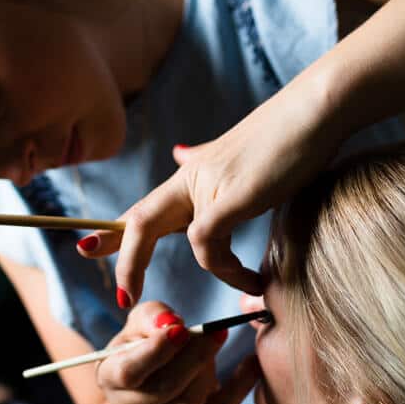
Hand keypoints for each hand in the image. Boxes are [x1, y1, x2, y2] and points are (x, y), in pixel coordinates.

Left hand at [78, 82, 340, 304]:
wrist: (317, 107)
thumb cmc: (290, 134)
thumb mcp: (239, 155)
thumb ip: (209, 168)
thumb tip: (181, 154)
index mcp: (194, 171)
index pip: (146, 205)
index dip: (115, 231)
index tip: (87, 247)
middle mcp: (194, 175)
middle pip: (141, 220)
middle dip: (125, 258)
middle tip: (121, 296)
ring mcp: (210, 183)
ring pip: (180, 237)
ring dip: (210, 272)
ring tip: (250, 286)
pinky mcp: (231, 194)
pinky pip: (207, 244)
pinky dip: (226, 268)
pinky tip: (254, 278)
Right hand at [97, 301, 259, 403]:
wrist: (153, 372)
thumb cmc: (144, 339)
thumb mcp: (141, 321)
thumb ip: (152, 316)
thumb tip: (170, 324)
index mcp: (110, 378)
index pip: (129, 372)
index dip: (156, 352)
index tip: (181, 329)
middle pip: (165, 389)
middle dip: (194, 357)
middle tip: (215, 330)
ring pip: (190, 403)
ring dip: (209, 368)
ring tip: (218, 337)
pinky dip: (239, 388)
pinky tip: (251, 364)